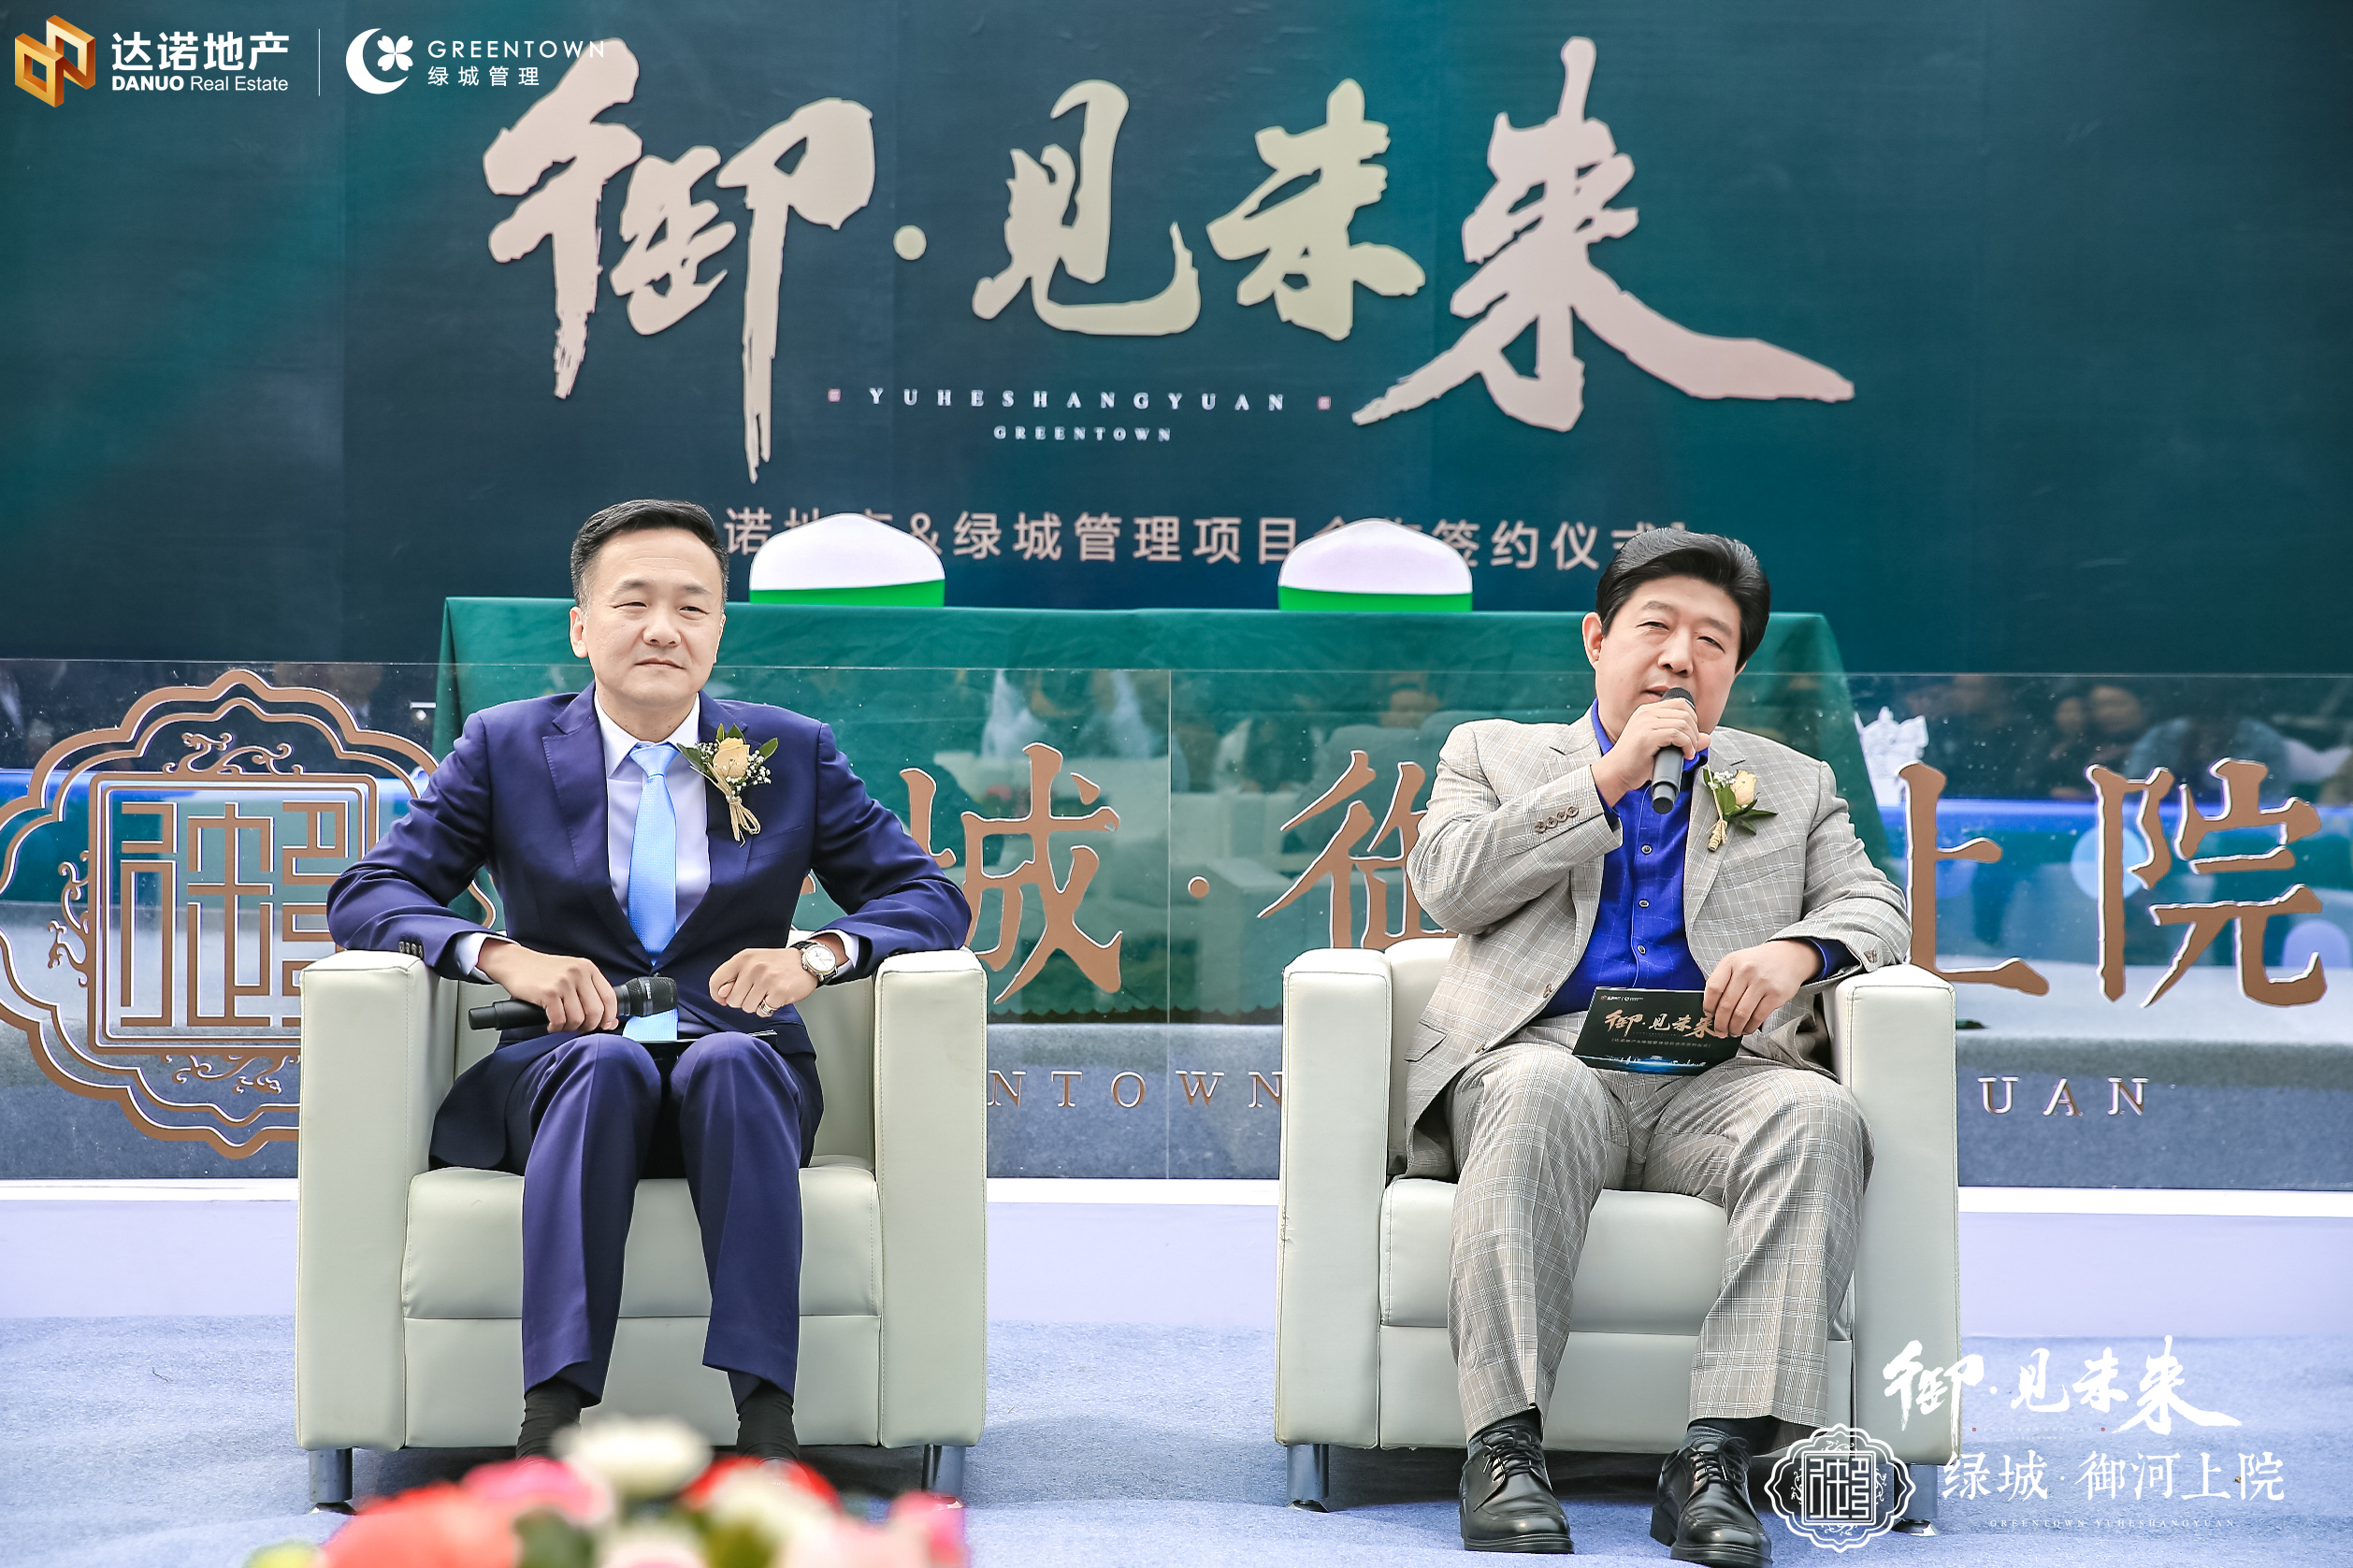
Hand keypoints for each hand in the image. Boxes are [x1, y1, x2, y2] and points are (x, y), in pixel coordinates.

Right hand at [475, 942, 618, 1033]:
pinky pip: (559, 1020)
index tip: (605, 1026)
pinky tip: (551, 1025)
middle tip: (578, 1028)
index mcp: (588, 968)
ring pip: (578, 1019)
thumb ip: (589, 991)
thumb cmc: (543, 971)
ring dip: (569, 1028)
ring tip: (561, 1024)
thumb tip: (609, 1020)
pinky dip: (555, 1028)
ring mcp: (563, 982)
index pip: (610, 997)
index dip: (609, 1016)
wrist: (514, 962)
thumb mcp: (571, 972)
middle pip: (596, 1011)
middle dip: (588, 1026)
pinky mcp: (548, 992)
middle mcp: (578, 973)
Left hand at [712, 934, 844, 1018]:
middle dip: (742, 1000)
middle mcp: (753, 967)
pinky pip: (763, 1011)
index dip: (718, 994)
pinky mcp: (779, 992)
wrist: (808, 962)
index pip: (716, 981)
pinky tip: (776, 997)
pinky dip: (768, 1008)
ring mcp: (767, 979)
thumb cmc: (778, 964)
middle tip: (756, 991)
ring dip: (756, 1005)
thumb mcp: (753, 962)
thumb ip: (734, 976)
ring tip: (767, 993)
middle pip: (731, 1000)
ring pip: (747, 1008)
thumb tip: (721, 995)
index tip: (724, 997)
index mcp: (743, 958)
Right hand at [1591, 696, 1711, 801]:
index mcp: (1646, 711)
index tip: (1690, 737)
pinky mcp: (1646, 737)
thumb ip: (1682, 739)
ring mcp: (1645, 723)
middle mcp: (1645, 713)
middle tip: (1691, 747)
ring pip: (1683, 723)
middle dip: (1694, 731)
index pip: (1680, 704)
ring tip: (1688, 752)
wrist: (1615, 773)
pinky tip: (1685, 755)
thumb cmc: (1635, 763)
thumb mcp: (1661, 746)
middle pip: (1685, 712)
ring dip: (1692, 740)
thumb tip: (1707, 738)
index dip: (1692, 719)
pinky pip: (1676, 734)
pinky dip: (1687, 745)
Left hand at [1701, 939, 1819, 1039]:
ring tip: (1732, 1032)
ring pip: (1741, 1014)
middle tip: (1719, 1030)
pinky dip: (1749, 1027)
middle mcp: (1746, 971)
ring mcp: (1762, 983)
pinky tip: (1746, 1028)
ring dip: (1734, 1028)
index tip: (1708, 1014)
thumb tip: (1711, 1007)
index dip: (1708, 1005)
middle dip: (1720, 1023)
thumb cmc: (1758, 963)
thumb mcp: (1737, 962)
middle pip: (1726, 1004)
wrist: (1787, 956)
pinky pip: (1758, 1017)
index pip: (1714, 988)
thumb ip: (1723, 980)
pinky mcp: (1775, 995)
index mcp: (1731, 962)